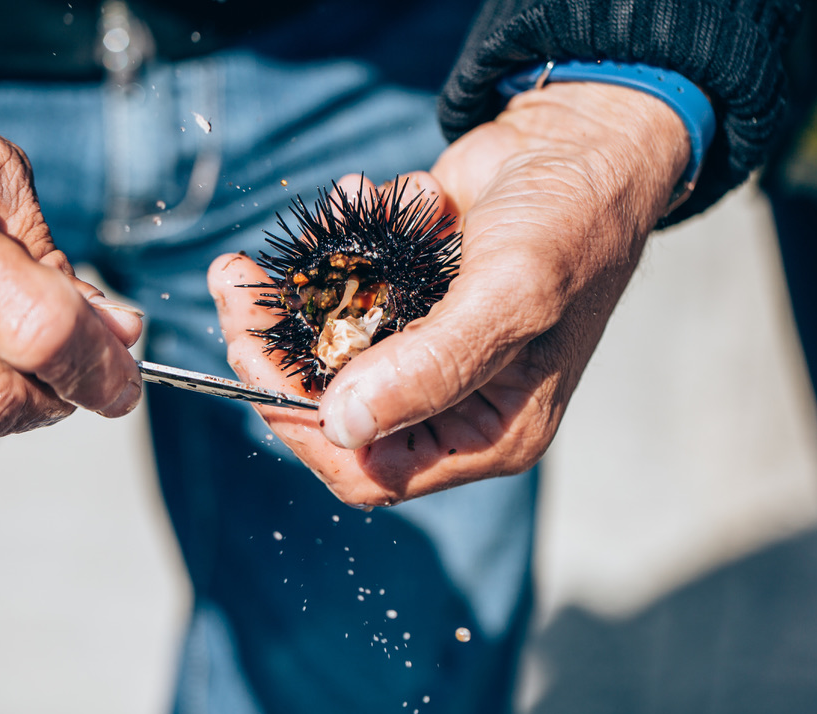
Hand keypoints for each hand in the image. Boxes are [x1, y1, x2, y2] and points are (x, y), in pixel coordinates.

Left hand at [210, 82, 688, 505]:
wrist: (585, 141)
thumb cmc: (570, 224)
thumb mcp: (510, 296)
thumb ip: (430, 367)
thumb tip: (343, 425)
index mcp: (486, 431)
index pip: (370, 470)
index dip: (301, 426)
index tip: (252, 358)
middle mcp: (451, 400)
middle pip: (334, 408)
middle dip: (278, 346)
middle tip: (231, 285)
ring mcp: (426, 346)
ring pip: (328, 342)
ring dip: (305, 282)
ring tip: (292, 234)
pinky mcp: (409, 295)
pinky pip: (348, 281)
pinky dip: (347, 234)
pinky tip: (376, 194)